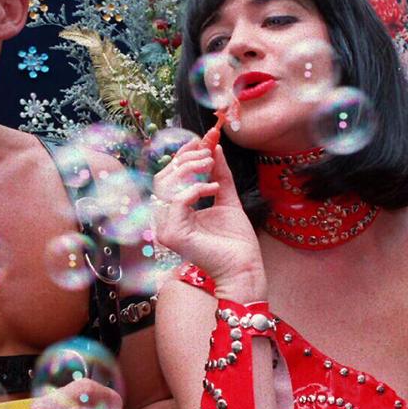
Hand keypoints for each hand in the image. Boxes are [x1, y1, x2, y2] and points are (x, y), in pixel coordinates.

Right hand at [152, 135, 265, 295]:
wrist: (244, 266)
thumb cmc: (236, 241)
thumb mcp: (226, 197)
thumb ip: (219, 174)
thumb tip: (215, 148)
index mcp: (177, 212)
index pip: (169, 178)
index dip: (181, 157)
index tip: (199, 141)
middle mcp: (167, 220)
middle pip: (162, 179)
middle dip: (185, 160)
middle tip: (207, 152)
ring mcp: (167, 228)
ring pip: (166, 187)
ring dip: (189, 170)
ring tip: (210, 166)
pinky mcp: (173, 235)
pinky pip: (177, 202)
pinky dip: (195, 189)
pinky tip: (213, 188)